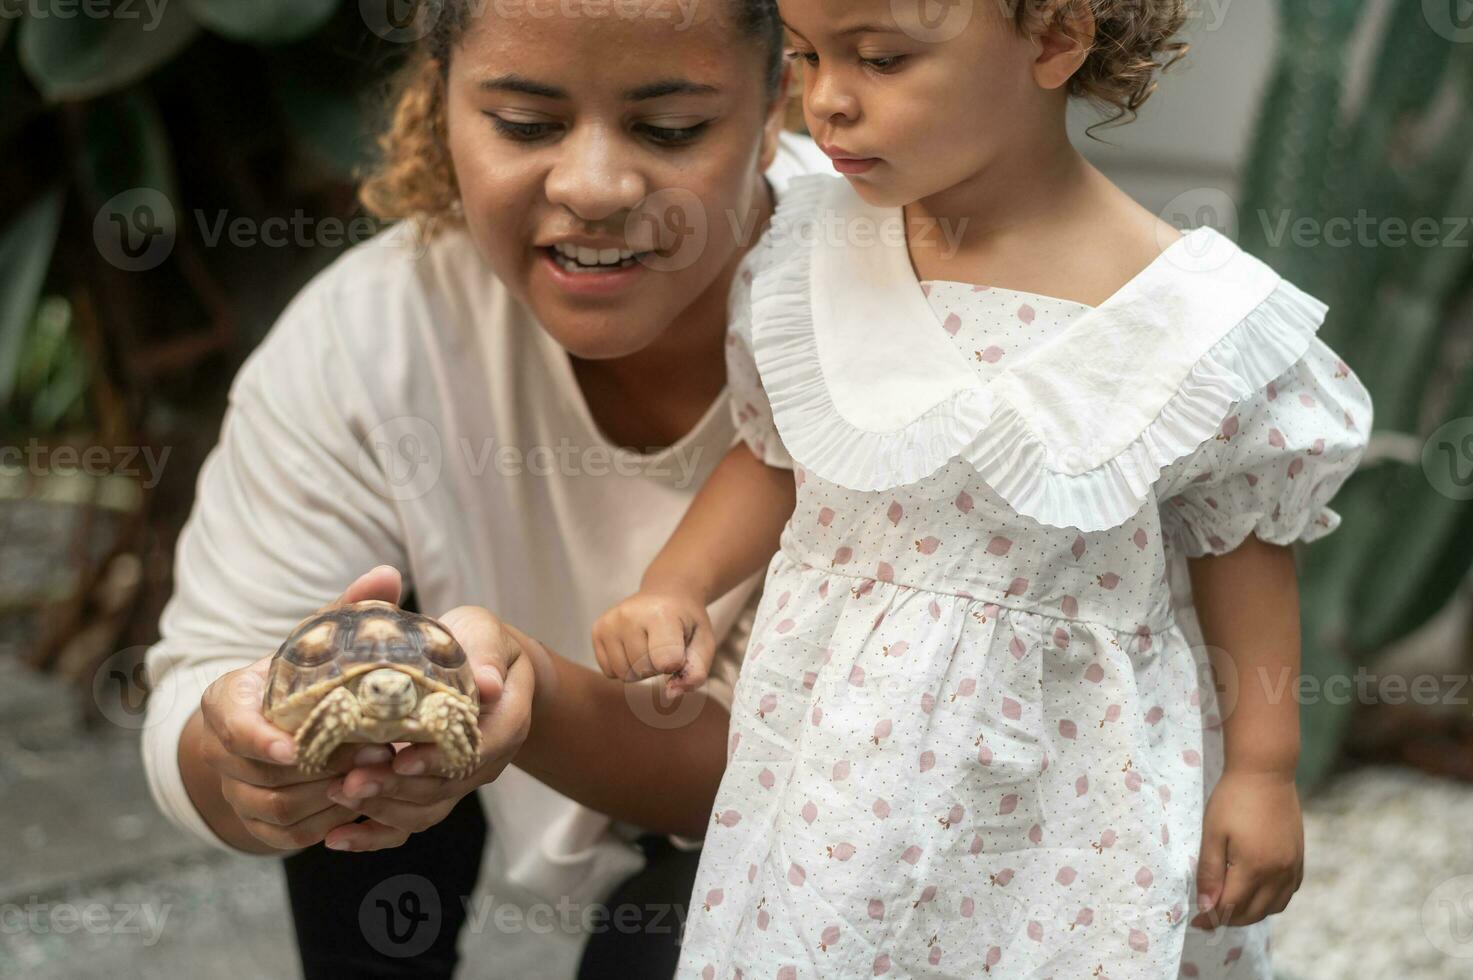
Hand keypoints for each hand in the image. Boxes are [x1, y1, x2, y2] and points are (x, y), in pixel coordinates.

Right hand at [194, 565, 402, 850]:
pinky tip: (363, 804)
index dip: (259, 741)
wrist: (272, 727)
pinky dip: (327, 823)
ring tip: (377, 775)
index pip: (233, 726)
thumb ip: (346, 610)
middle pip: (264, 776)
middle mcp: (224, 752)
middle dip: (323, 767)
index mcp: (228, 702)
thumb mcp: (315, 642)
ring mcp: (238, 792)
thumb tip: (388, 574)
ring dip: (330, 797)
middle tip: (375, 752)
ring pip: (279, 809)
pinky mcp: (259, 825)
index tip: (295, 747)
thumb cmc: (299, 677)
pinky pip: (289, 836)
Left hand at [320, 605, 534, 850]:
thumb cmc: (476, 641)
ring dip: (381, 808)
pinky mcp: (432, 791)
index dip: (440, 759)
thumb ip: (486, 655)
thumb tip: (488, 684)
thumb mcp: (484, 633)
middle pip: (446, 788)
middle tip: (350, 782)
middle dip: (396, 788)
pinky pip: (407, 824)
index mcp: (507, 720)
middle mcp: (486, 760)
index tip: (401, 758)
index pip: (480, 749)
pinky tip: (337, 836)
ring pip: (425, 811)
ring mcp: (458, 781)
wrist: (479, 664)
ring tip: (338, 795)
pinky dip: (372, 834)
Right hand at [592, 587, 714, 695]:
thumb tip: (669, 694)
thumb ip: (696, 672)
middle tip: (664, 646)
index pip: (666, 662)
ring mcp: (610, 622)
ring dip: (639, 670)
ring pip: (623, 674)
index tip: (681, 648)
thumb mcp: (704, 643)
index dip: (677, 664)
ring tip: (649, 647)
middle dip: (657, 667)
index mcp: (661, 615)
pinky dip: (624, 667)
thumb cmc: (687, 622)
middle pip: (642, 670)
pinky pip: (609, 671)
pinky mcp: (597, 629)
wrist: (666, 593)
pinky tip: (633, 648)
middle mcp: (629, 615)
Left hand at [1190, 767, 1304, 928]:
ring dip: (1252, 912)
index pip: (1231, 907)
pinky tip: (1256, 891)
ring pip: (1274, 907)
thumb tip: (1206, 907)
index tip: (1196, 922)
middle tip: (1209, 915)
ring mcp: (1292, 866)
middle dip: (1230, 919)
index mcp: (1254, 867)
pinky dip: (1271, 901)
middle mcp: (1278, 873)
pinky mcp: (1299, 858)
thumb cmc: (1232, 799)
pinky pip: (1288, 893)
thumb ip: (1209, 872)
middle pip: (1254, 912)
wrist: (1266, 772)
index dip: (1212, 918)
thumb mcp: (1213, 833)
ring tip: (1231, 904)